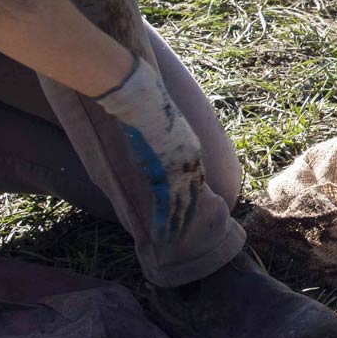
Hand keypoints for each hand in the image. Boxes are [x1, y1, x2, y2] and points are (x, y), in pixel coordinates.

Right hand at [90, 54, 207, 245]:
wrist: (140, 97)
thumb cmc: (145, 104)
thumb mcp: (159, 123)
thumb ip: (158, 139)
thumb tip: (151, 145)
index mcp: (191, 147)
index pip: (196, 178)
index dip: (192, 195)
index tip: (190, 207)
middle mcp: (191, 159)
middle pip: (193, 194)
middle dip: (188, 214)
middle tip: (183, 232)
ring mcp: (179, 167)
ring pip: (182, 204)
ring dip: (177, 224)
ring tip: (172, 240)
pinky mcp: (164, 173)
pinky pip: (167, 204)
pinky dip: (165, 222)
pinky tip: (162, 235)